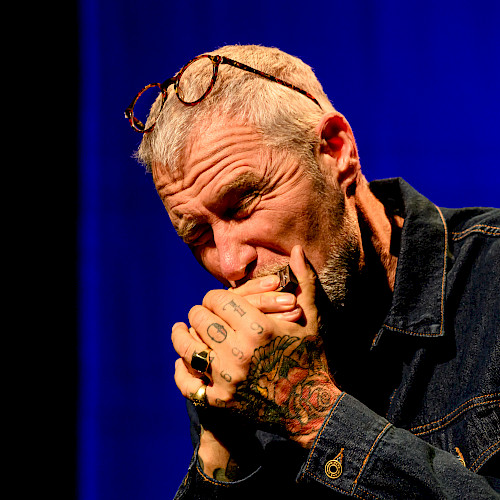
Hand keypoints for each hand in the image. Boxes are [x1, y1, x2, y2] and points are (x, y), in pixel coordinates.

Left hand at [172, 245, 340, 447]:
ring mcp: (228, 379)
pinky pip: (188, 383)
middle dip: (199, 313)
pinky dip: (181, 371)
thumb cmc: (312, 358)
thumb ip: (304, 281)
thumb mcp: (313, 318)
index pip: (217, 300)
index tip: (215, 300)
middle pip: (200, 319)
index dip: (213, 297)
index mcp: (259, 327)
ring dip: (181, 336)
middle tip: (201, 314)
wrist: (313, 408)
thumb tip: (297, 249)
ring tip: (180, 330)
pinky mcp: (221, 402)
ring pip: (187, 348)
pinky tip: (181, 362)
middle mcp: (239, 352)